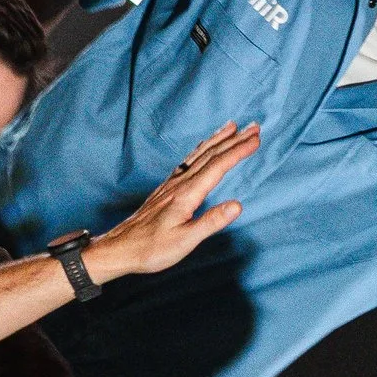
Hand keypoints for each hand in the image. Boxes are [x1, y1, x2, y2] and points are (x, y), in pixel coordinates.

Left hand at [88, 122, 257, 278]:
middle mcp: (179, 184)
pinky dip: (201, 149)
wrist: (121, 248)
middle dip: (234, 140)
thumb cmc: (151, 249)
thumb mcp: (184, 241)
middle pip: (211, 155)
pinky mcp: (166, 189)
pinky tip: (203, 148)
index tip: (256, 139)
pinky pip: (188, 161)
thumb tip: (237, 205)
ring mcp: (171, 184)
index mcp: (187, 194)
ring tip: (232, 127)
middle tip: (254, 127)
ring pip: (199, 155)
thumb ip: (211, 222)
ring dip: (218, 140)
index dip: (238, 151)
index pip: (218, 166)